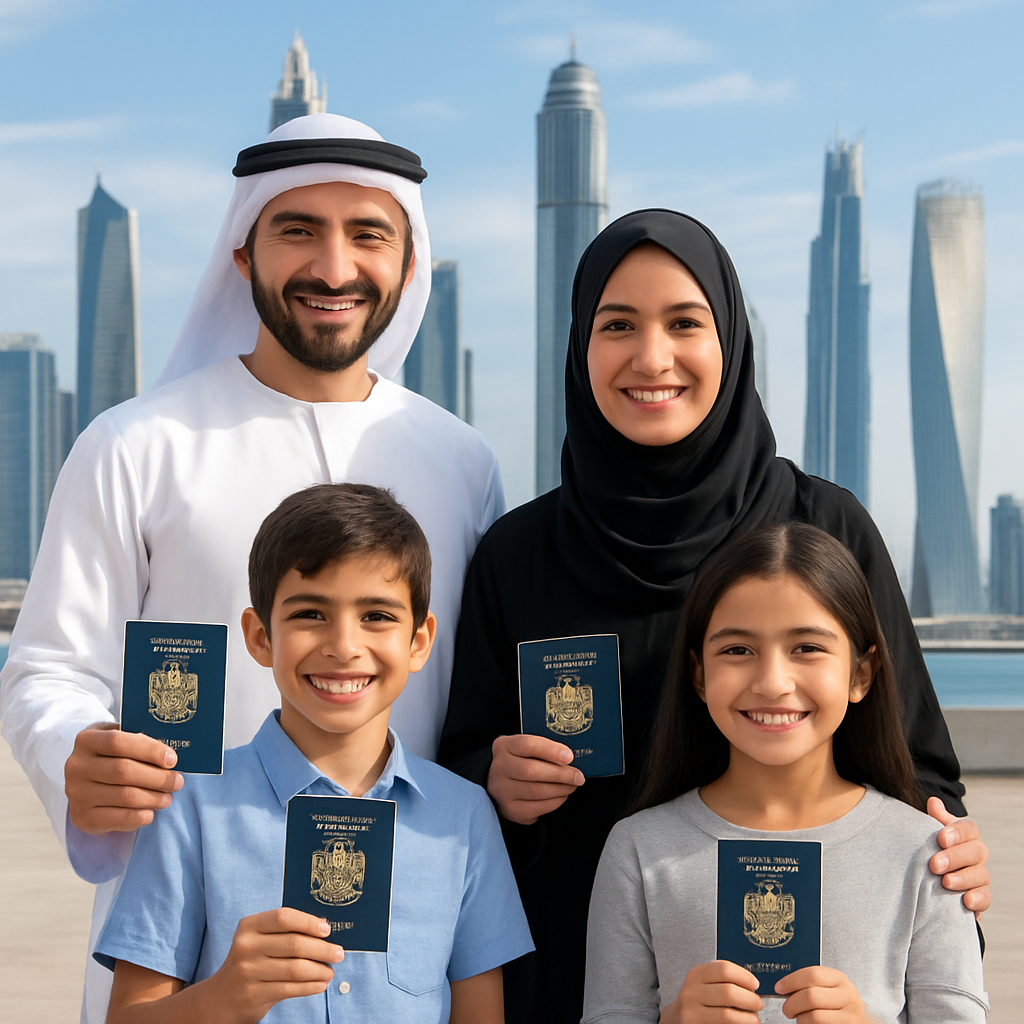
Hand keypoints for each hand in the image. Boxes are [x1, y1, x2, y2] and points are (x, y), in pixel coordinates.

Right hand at [64, 723, 182, 833]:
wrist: (86, 779)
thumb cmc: (113, 755)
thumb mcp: (122, 739)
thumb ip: (140, 741)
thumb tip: (170, 756)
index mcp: (86, 740)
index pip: (118, 742)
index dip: (149, 750)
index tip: (172, 760)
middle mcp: (76, 766)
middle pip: (123, 771)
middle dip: (157, 778)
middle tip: (177, 782)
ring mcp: (76, 793)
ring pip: (124, 796)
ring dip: (153, 798)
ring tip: (167, 798)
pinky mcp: (81, 817)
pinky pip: (117, 819)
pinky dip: (139, 817)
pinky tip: (150, 813)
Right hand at [204, 908, 343, 1023]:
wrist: (220, 998)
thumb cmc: (250, 962)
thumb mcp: (258, 940)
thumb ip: (284, 933)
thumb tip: (324, 931)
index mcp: (249, 926)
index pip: (283, 917)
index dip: (308, 922)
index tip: (327, 929)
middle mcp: (246, 947)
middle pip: (294, 944)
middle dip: (322, 949)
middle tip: (338, 953)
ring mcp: (248, 972)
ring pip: (295, 968)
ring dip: (319, 970)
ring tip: (330, 971)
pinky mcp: (254, 995)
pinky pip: (290, 989)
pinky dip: (310, 986)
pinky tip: (320, 984)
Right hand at [487, 734, 583, 823]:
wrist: (500, 782)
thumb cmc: (521, 761)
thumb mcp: (526, 749)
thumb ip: (544, 749)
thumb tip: (570, 758)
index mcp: (504, 746)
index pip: (527, 745)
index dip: (550, 750)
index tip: (569, 756)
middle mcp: (499, 768)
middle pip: (531, 770)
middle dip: (560, 774)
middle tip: (578, 776)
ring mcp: (502, 791)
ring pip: (536, 791)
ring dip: (560, 789)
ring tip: (572, 785)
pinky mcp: (510, 809)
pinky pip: (537, 808)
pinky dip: (554, 802)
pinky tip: (562, 795)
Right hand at [659, 960, 761, 1023]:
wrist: (676, 1019)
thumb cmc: (696, 999)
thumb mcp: (702, 982)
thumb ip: (720, 978)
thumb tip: (750, 984)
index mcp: (696, 975)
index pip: (724, 969)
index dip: (744, 976)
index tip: (755, 984)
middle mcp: (692, 992)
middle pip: (728, 992)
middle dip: (750, 999)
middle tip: (758, 1003)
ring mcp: (692, 1012)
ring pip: (728, 1015)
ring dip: (748, 1018)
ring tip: (754, 1018)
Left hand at [775, 966, 869, 1021]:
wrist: (858, 1021)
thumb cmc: (837, 1002)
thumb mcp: (829, 986)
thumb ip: (811, 982)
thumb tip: (783, 985)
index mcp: (839, 979)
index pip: (812, 975)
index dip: (791, 981)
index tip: (779, 988)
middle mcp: (847, 996)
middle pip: (811, 996)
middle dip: (792, 1003)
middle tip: (787, 1008)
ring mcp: (849, 1016)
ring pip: (814, 1016)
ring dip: (800, 1018)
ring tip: (798, 1017)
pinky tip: (808, 1023)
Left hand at [926, 796, 990, 918]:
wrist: (931, 878)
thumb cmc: (931, 849)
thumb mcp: (929, 833)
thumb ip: (934, 819)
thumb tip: (933, 802)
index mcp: (965, 835)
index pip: (969, 829)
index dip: (957, 833)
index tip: (941, 839)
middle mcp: (976, 854)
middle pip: (976, 852)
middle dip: (955, 857)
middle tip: (934, 865)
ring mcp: (980, 875)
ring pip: (981, 875)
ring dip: (963, 878)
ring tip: (945, 883)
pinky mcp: (980, 897)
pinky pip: (985, 898)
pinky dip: (977, 900)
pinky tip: (965, 901)